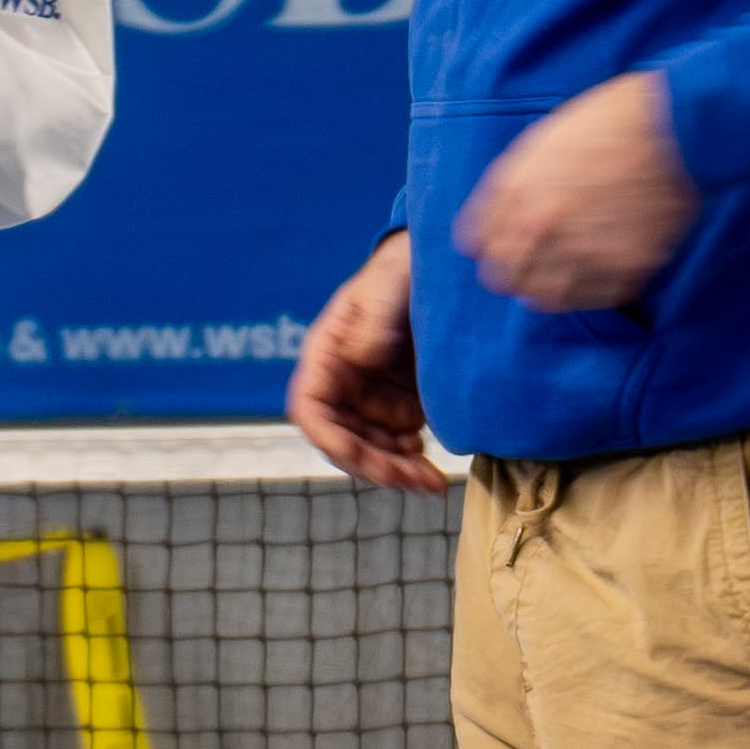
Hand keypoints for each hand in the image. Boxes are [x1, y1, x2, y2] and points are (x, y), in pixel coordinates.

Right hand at [290, 233, 443, 490]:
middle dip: (375, 467)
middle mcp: (343, 383)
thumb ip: (372, 322)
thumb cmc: (403, 270)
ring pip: (371, 451)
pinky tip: (433, 464)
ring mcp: (369, 398)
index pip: (310, 408)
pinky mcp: (397, 406)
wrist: (439, 267)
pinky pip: (397, 446)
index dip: (329, 439)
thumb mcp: (388, 287)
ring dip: (398, 472)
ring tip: (432, 481)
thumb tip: (359, 360)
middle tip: (416, 481)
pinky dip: (413, 462)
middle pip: (343, 441)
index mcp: (327, 355)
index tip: (359, 458)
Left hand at [456, 75, 694, 310]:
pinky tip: (593, 272)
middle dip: (510, 270)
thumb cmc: (610, 122)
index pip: (478, 244)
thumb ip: (509, 186)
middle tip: (528, 263)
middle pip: (504, 276)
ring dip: (545, 287)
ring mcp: (585, 250)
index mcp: (517, 191)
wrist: (677, 125)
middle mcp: (543, 226)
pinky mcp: (626, 267)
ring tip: (560, 272)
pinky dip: (588, 292)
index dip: (487, 244)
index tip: (498, 245)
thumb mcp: (544, 141)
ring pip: (544, 296)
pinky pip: (593, 298)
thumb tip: (483, 230)